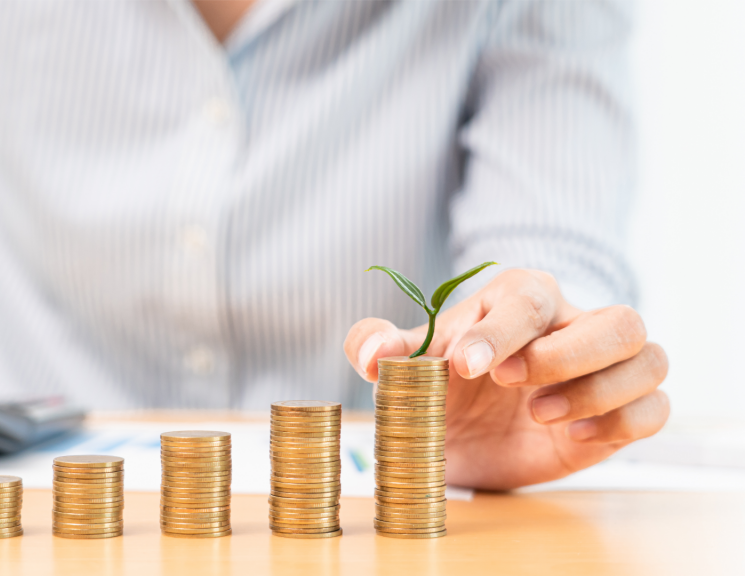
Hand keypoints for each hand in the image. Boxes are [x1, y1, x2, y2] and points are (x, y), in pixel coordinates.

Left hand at [344, 269, 668, 489]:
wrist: (467, 434)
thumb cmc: (443, 382)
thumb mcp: (404, 363)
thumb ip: (375, 344)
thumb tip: (370, 355)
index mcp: (519, 301)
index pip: (529, 297)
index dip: (501, 331)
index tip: (464, 365)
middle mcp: (572, 325)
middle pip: (617, 319)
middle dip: (565, 355)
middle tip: (509, 385)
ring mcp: (604, 369)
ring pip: (647, 356)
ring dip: (600, 390)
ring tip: (540, 415)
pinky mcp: (621, 411)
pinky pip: (656, 406)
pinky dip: (623, 422)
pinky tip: (574, 437)